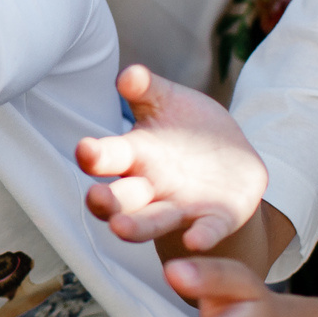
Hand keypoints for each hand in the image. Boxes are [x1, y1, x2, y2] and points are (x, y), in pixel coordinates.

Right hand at [77, 65, 267, 251]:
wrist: (231, 159)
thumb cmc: (188, 129)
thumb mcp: (168, 102)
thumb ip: (147, 89)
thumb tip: (128, 74)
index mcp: (135, 156)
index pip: (108, 158)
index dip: (95, 155)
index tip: (86, 149)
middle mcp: (151, 188)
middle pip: (122, 199)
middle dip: (107, 202)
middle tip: (96, 198)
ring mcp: (181, 207)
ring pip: (153, 221)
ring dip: (136, 227)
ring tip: (120, 229)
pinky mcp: (216, 218)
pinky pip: (206, 230)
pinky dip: (200, 236)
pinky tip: (194, 242)